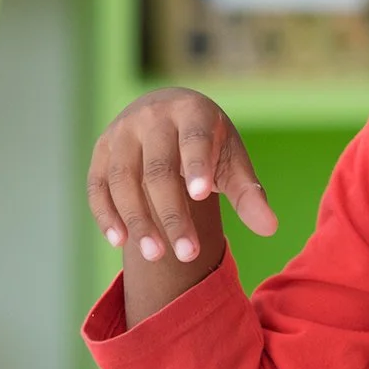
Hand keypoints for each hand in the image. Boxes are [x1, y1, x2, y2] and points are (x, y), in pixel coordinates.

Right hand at [86, 87, 277, 263]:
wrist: (168, 113)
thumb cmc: (208, 143)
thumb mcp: (231, 159)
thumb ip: (248, 192)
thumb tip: (270, 229)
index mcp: (193, 112)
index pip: (194, 139)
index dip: (197, 165)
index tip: (202, 195)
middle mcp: (153, 117)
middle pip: (158, 169)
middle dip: (172, 214)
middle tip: (187, 254)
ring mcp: (122, 131)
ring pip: (123, 179)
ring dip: (136, 220)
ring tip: (155, 256)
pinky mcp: (101, 150)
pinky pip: (97, 185)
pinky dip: (106, 214)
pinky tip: (120, 242)